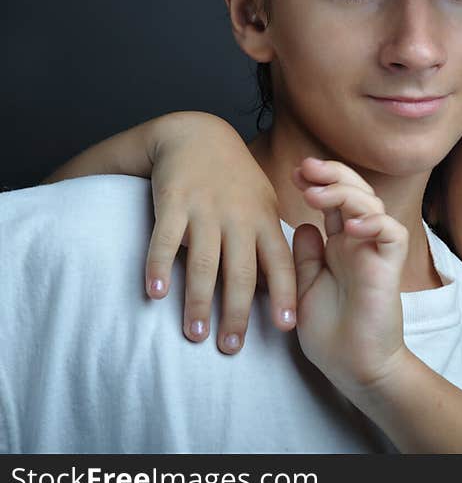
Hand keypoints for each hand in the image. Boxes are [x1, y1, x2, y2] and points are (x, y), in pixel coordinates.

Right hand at [144, 112, 296, 352]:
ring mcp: (205, 210)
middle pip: (241, 272)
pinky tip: (154, 293)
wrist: (198, 134)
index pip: (280, 263)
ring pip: (204, 263)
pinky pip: (165, 239)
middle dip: (237, 313)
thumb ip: (271, 242)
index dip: (285, 295)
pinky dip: (158, 266)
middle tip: (231, 347)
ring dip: (198, 302)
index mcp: (263, 221)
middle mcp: (237, 218)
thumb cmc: (236, 179)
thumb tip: (280, 288)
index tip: (287, 326)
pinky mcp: (174, 203)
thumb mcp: (263, 204)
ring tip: (195, 334)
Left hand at [291, 158, 408, 396]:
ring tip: (315, 194)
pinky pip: (392, 233)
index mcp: (340, 244)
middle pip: (356, 192)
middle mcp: (360, 242)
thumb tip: (303, 223)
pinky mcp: (389, 268)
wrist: (353, 367)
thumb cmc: (331, 331)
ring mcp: (375, 252)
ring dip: (344, 193)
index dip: (318, 181)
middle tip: (306, 168)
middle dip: (332, 174)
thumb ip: (305, 255)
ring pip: (373, 205)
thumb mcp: (304, 286)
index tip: (294, 174)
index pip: (335, 200)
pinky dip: (373, 223)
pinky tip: (349, 226)